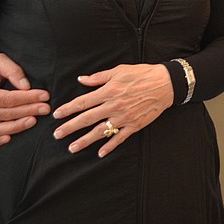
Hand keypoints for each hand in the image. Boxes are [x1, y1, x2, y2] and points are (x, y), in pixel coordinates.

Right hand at [0, 54, 50, 146]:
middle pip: (8, 113)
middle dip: (29, 111)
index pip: (9, 99)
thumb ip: (13, 71)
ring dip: (17, 126)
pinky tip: (9, 138)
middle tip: (46, 108)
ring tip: (33, 121)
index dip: (28, 98)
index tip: (44, 96)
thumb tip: (26, 85)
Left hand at [52, 64, 173, 157]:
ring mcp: (124, 117)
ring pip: (100, 131)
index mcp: (109, 91)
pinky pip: (120, 138)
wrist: (166, 84)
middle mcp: (114, 106)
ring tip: (72, 147)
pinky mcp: (135, 125)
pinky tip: (100, 153)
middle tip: (57, 135)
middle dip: (70, 127)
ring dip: (85, 140)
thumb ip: (99, 77)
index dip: (68, 109)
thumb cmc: (143, 74)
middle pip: (87, 119)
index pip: (83, 102)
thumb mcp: (119, 71)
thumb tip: (81, 80)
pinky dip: (110, 146)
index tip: (57, 114)